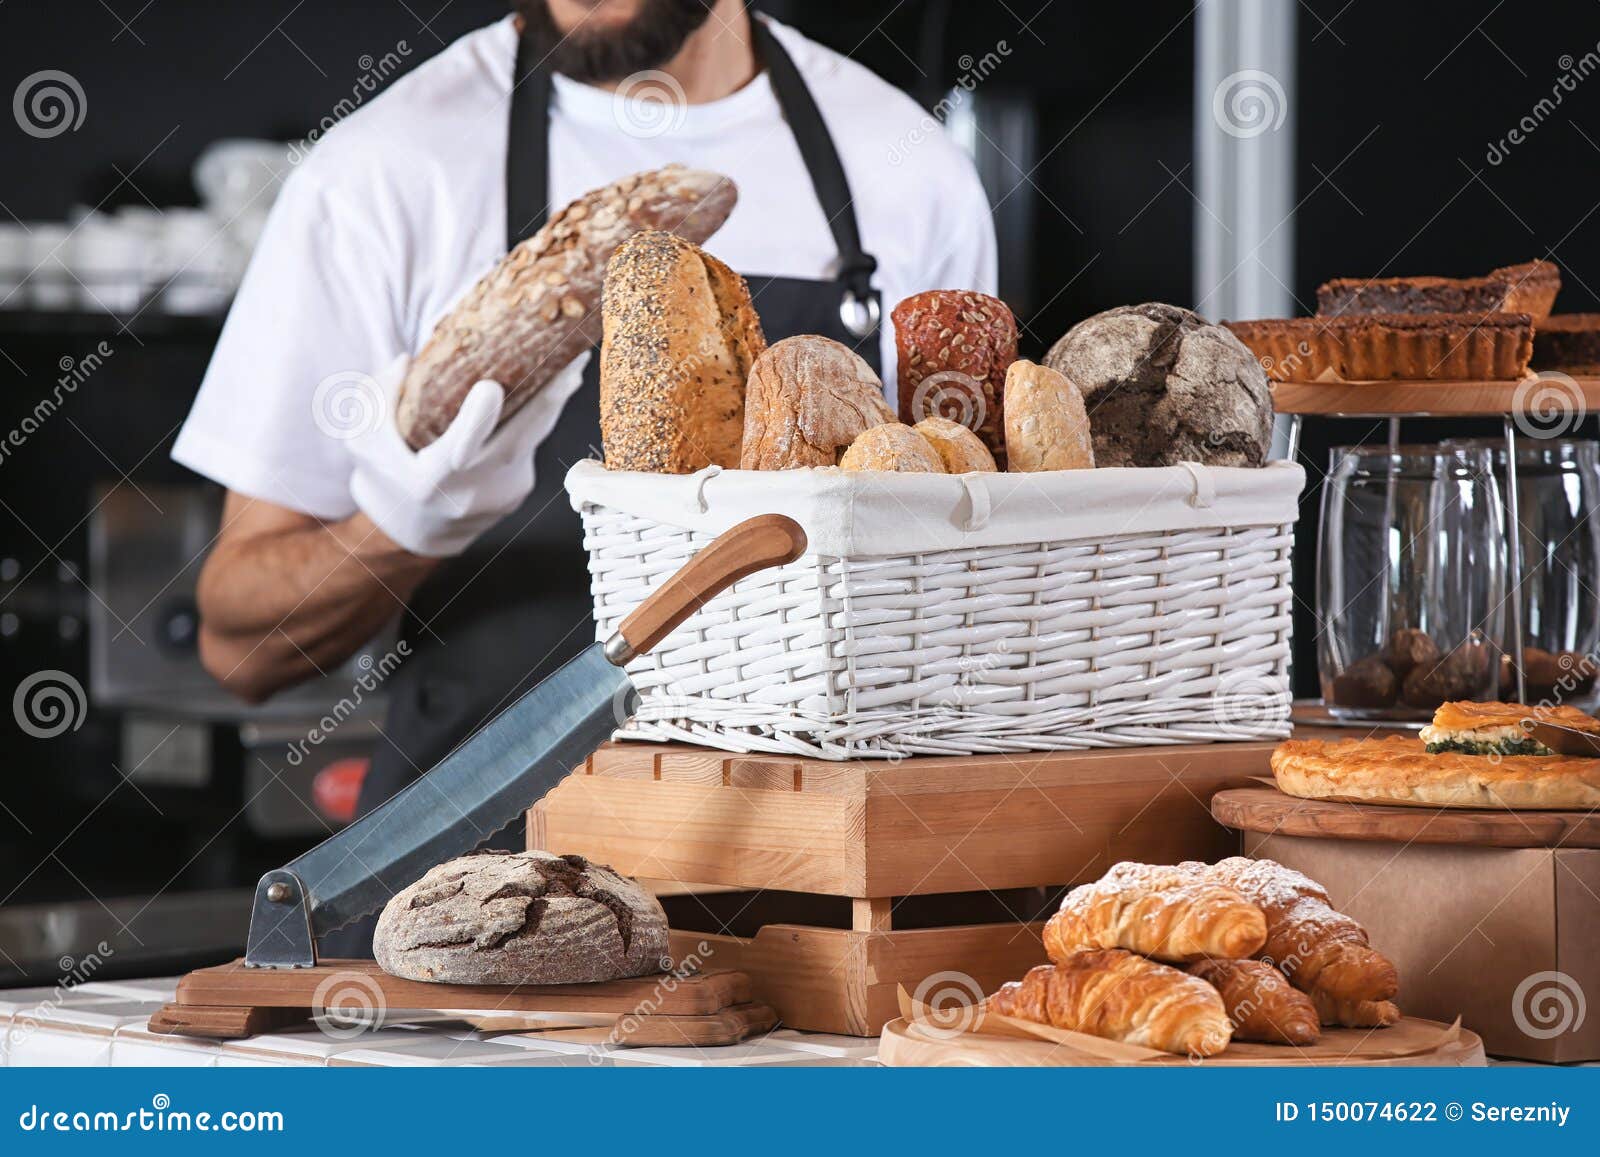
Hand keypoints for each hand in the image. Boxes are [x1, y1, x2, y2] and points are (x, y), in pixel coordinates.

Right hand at [347, 352, 589, 556]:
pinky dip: (537, 417)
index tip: (491, 387)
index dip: (476, 420)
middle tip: (569, 362)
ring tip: (573, 364)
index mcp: (430, 483)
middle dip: (545, 400)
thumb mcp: (363, 440)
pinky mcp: (519, 491)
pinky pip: (529, 447)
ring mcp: (502, 496)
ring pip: (532, 441)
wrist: (414, 533)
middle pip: (516, 442)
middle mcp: (471, 494)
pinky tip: (549, 389)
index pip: (457, 451)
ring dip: (555, 402)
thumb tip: (408, 359)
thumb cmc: (387, 477)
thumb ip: (377, 398)